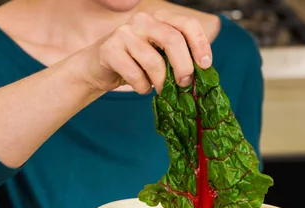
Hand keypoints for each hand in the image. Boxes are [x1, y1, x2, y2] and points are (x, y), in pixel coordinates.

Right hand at [81, 10, 212, 93]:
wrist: (98, 68)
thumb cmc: (136, 64)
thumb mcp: (161, 58)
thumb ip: (178, 60)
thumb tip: (201, 77)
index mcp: (160, 19)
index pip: (187, 24)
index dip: (200, 44)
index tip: (206, 65)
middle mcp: (143, 21)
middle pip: (172, 39)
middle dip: (184, 66)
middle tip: (185, 84)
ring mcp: (125, 33)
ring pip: (153, 61)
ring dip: (161, 83)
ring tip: (160, 90)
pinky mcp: (109, 49)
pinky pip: (134, 73)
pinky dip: (142, 87)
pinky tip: (142, 87)